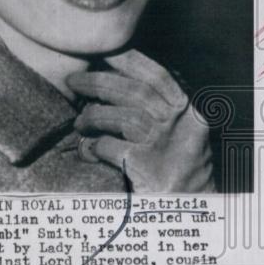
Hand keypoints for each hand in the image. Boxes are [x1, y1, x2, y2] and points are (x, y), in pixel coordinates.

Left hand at [67, 49, 214, 192]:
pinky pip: (110, 147)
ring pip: (122, 117)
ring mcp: (165, 146)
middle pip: (135, 92)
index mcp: (190, 113)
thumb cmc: (177, 172)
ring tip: (79, 123)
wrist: (190, 213)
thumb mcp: (182, 137)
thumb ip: (159, 111)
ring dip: (93, 116)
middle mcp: (181, 125)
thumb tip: (112, 84)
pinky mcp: (147, 168)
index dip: (130, 60)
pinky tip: (88, 150)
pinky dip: (94, 146)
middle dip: (99, 82)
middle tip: (73, 82)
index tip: (104, 51)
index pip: (159, 76)